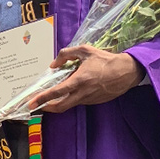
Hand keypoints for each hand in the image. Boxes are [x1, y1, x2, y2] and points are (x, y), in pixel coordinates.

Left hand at [29, 45, 143, 112]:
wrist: (128, 71)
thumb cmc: (106, 60)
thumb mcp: (85, 51)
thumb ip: (66, 54)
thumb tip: (54, 64)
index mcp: (79, 80)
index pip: (56, 92)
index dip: (42, 98)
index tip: (31, 103)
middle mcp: (83, 93)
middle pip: (60, 107)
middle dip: (46, 108)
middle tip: (37, 105)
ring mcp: (89, 99)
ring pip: (70, 104)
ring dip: (59, 102)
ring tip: (52, 96)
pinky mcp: (95, 102)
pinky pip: (80, 101)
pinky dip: (72, 98)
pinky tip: (72, 91)